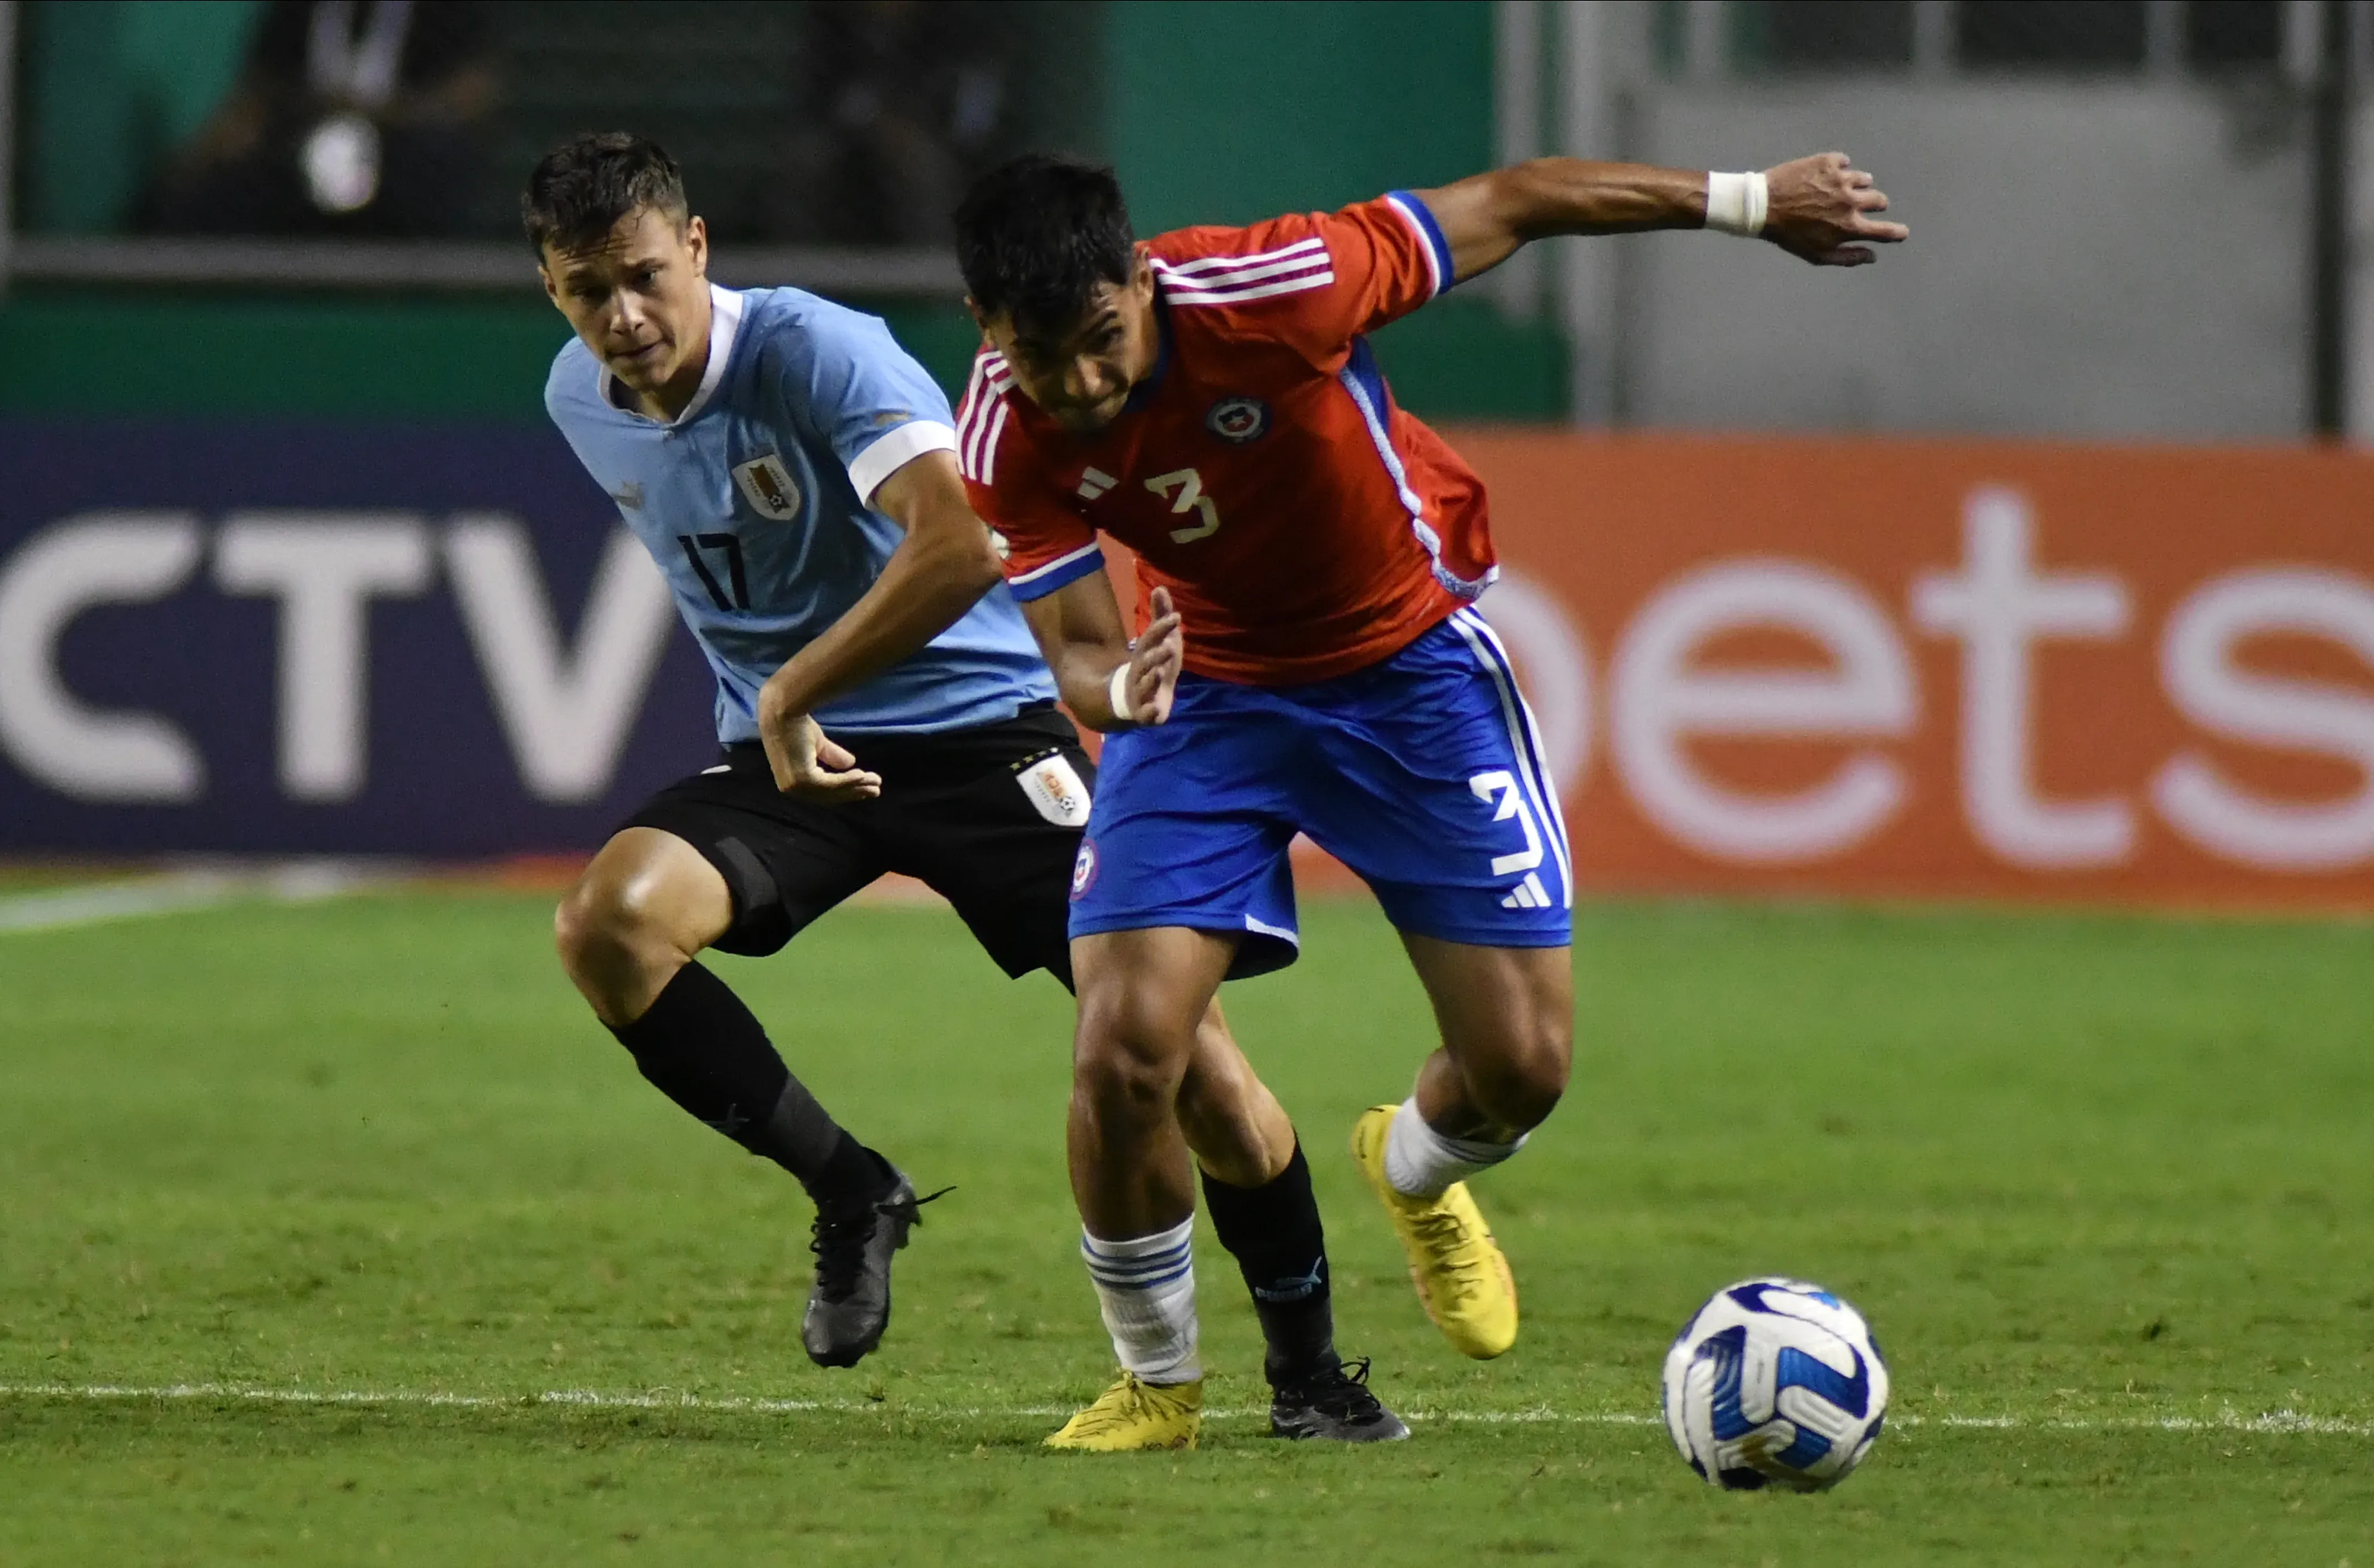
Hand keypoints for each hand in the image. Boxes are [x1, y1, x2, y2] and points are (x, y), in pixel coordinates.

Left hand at [757, 698, 880, 802]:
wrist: (784, 711)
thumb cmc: (796, 724)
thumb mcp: (818, 745)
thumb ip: (831, 756)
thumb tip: (851, 763)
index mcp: (792, 783)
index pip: (822, 793)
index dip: (844, 792)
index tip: (864, 787)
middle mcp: (791, 789)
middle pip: (830, 796)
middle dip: (855, 793)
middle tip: (876, 790)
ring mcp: (795, 786)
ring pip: (833, 791)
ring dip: (856, 787)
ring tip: (875, 782)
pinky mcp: (802, 779)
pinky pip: (831, 783)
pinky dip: (848, 781)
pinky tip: (862, 775)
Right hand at [1115, 586, 1184, 725]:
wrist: (1136, 698)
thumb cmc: (1153, 663)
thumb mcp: (1161, 640)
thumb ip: (1160, 616)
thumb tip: (1160, 587)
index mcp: (1144, 653)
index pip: (1151, 639)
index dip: (1162, 628)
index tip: (1177, 617)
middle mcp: (1140, 671)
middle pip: (1145, 662)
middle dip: (1156, 655)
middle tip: (1169, 648)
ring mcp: (1141, 692)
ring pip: (1144, 685)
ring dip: (1151, 679)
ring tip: (1160, 671)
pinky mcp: (1145, 712)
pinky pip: (1145, 713)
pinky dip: (1149, 712)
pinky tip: (1155, 710)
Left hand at [1761, 152, 1907, 266]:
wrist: (1761, 205)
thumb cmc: (1788, 235)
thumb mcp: (1817, 255)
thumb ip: (1848, 257)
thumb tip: (1872, 256)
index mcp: (1849, 227)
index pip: (1885, 231)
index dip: (1897, 232)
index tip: (1902, 232)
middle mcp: (1850, 201)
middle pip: (1879, 200)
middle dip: (1874, 204)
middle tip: (1860, 205)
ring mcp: (1841, 179)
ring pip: (1864, 179)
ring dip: (1857, 185)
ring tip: (1839, 189)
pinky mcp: (1828, 161)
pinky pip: (1844, 162)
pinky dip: (1839, 168)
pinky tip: (1825, 176)